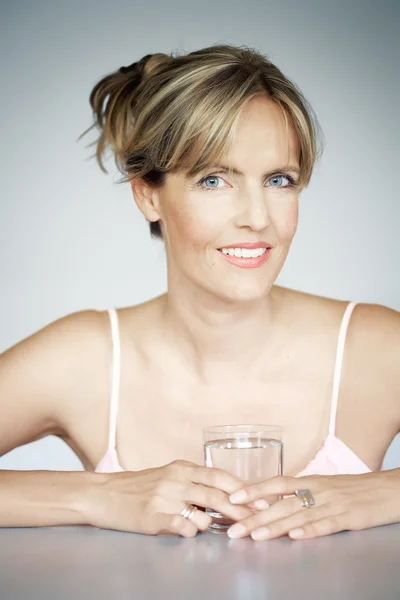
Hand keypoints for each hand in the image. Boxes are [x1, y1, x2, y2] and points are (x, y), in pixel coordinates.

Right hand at [86, 459, 251, 536]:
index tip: (262, 499)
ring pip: (203, 513)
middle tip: (259, 520)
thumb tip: (223, 494)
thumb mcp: (167, 476)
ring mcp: (164, 498)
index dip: (243, 488)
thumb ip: (192, 482)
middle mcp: (176, 480)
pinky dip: (191, 531)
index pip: (220, 476)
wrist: (102, 493)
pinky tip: (189, 532)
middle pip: (218, 495)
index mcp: (181, 468)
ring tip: (221, 531)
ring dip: (214, 525)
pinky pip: (181, 527)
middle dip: (242, 510)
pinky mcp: (152, 517)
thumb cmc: (138, 487)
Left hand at [226, 470, 399, 540]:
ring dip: (276, 526)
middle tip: (234, 529)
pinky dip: (311, 530)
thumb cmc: (353, 489)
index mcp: (311, 481)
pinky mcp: (349, 517)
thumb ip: (300, 494)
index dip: (254, 490)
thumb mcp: (324, 487)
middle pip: (282, 503)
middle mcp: (318, 490)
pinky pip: (327, 524)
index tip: (232, 497)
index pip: (277, 483)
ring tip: (255, 535)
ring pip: (299, 515)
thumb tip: (272, 502)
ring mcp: (333, 504)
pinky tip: (296, 537)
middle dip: (256, 517)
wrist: (389, 489)